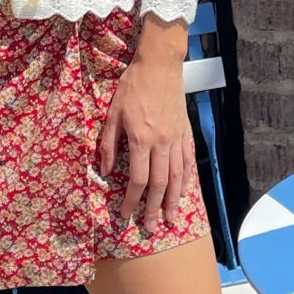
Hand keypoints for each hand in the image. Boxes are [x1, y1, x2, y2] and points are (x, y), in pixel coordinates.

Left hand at [97, 15, 195, 231]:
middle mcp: (162, 142)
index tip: (126, 214)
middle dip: (154, 209)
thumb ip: (108, 144)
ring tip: (170, 219)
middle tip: (150, 228)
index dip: (132, 200)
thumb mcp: (112, 113)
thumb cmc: (132, 86)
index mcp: (141, 138)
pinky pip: (188, 162)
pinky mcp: (186, 133)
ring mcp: (177, 138)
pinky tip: (183, 194)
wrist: (160, 65)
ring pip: (177, 177)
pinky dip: (186, 181)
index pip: (138, 179)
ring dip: (173, 201)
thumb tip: (105, 172)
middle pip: (159, 184)